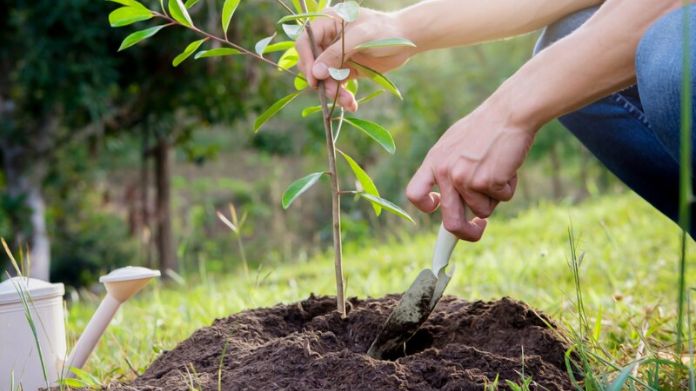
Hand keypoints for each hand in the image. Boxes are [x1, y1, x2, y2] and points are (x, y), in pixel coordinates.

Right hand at [296, 7, 416, 110]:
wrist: (407, 41)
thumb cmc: (385, 31)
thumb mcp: (361, 38)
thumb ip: (337, 54)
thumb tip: (316, 73)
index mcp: (327, 23)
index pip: (305, 42)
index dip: (307, 60)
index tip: (314, 79)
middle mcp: (327, 40)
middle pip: (312, 64)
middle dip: (322, 81)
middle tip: (333, 93)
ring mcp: (335, 56)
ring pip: (324, 79)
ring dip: (333, 92)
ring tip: (348, 102)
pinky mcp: (345, 70)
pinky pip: (337, 85)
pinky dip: (342, 96)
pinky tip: (351, 105)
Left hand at [406, 102, 535, 240]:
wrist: (510, 113)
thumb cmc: (486, 127)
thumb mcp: (454, 144)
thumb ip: (448, 168)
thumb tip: (447, 200)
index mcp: (434, 161)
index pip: (415, 194)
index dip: (425, 207)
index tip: (438, 208)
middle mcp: (446, 173)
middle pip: (450, 221)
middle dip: (466, 233)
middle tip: (478, 229)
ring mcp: (466, 179)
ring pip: (483, 210)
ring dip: (495, 196)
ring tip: (499, 168)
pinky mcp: (488, 182)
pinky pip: (503, 199)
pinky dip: (509, 187)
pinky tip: (508, 165)